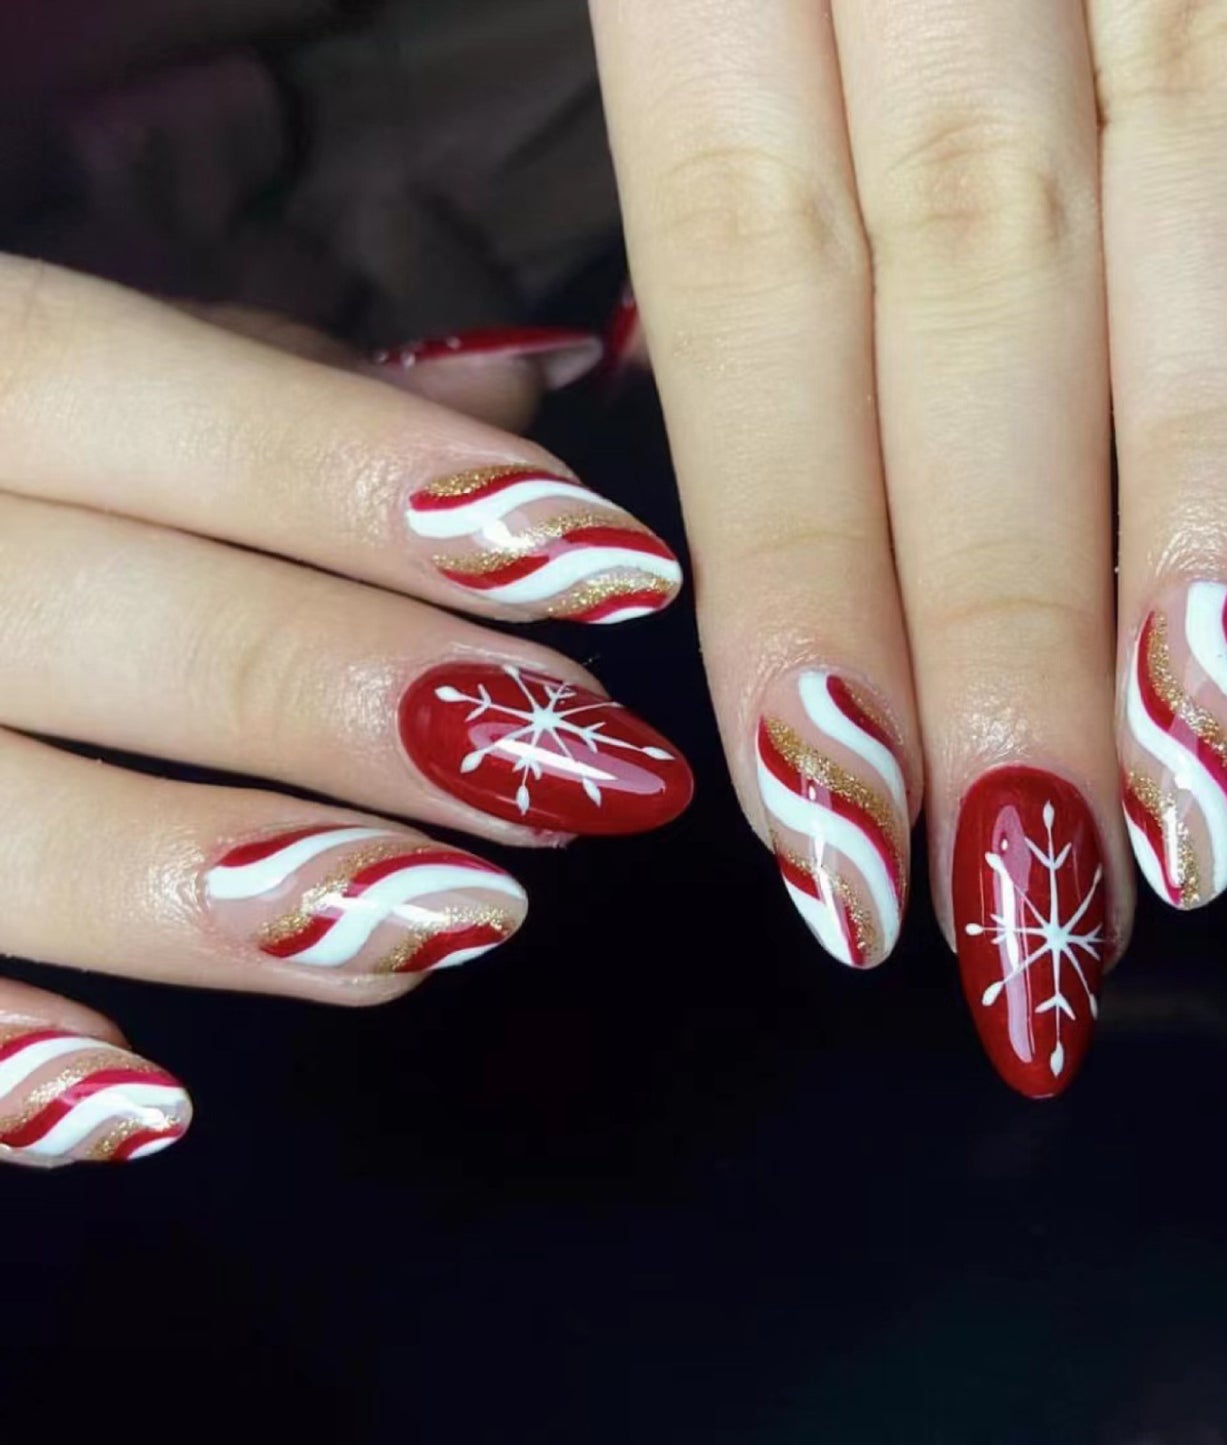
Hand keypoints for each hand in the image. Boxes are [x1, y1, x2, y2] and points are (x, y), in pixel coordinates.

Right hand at [0, 258, 692, 1167]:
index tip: (608, 563)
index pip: (141, 392)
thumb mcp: (85, 373)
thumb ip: (278, 386)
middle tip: (580, 767)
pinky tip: (143, 1107)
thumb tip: (521, 387)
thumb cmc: (0, 460)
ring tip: (461, 919)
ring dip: (239, 881)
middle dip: (364, 698)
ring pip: (6, 824)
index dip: (369, 482)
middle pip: (123, 624)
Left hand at [589, 0, 1226, 1095]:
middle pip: (971, 308)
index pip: (753, 304)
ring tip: (1215, 773)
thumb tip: (761, 473)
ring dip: (1211, 508)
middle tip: (1032, 883)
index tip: (833, 816)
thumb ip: (729, 144)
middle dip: (1003, 616)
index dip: (800, 572)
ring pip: (1196, 197)